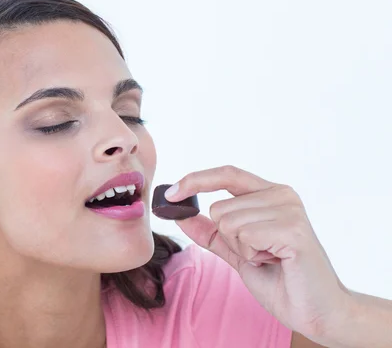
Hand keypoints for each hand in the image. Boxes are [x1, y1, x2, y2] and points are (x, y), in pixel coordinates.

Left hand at [167, 165, 352, 339]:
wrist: (315, 311)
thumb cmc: (281, 279)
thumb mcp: (236, 251)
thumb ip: (211, 232)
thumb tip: (180, 214)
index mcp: (270, 193)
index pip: (227, 174)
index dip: (195, 180)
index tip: (169, 195)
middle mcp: (282, 194)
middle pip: (219, 207)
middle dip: (229, 239)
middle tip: (260, 254)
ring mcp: (290, 209)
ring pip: (228, 222)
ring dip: (242, 249)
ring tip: (270, 258)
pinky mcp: (293, 229)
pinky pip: (244, 236)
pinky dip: (252, 256)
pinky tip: (276, 261)